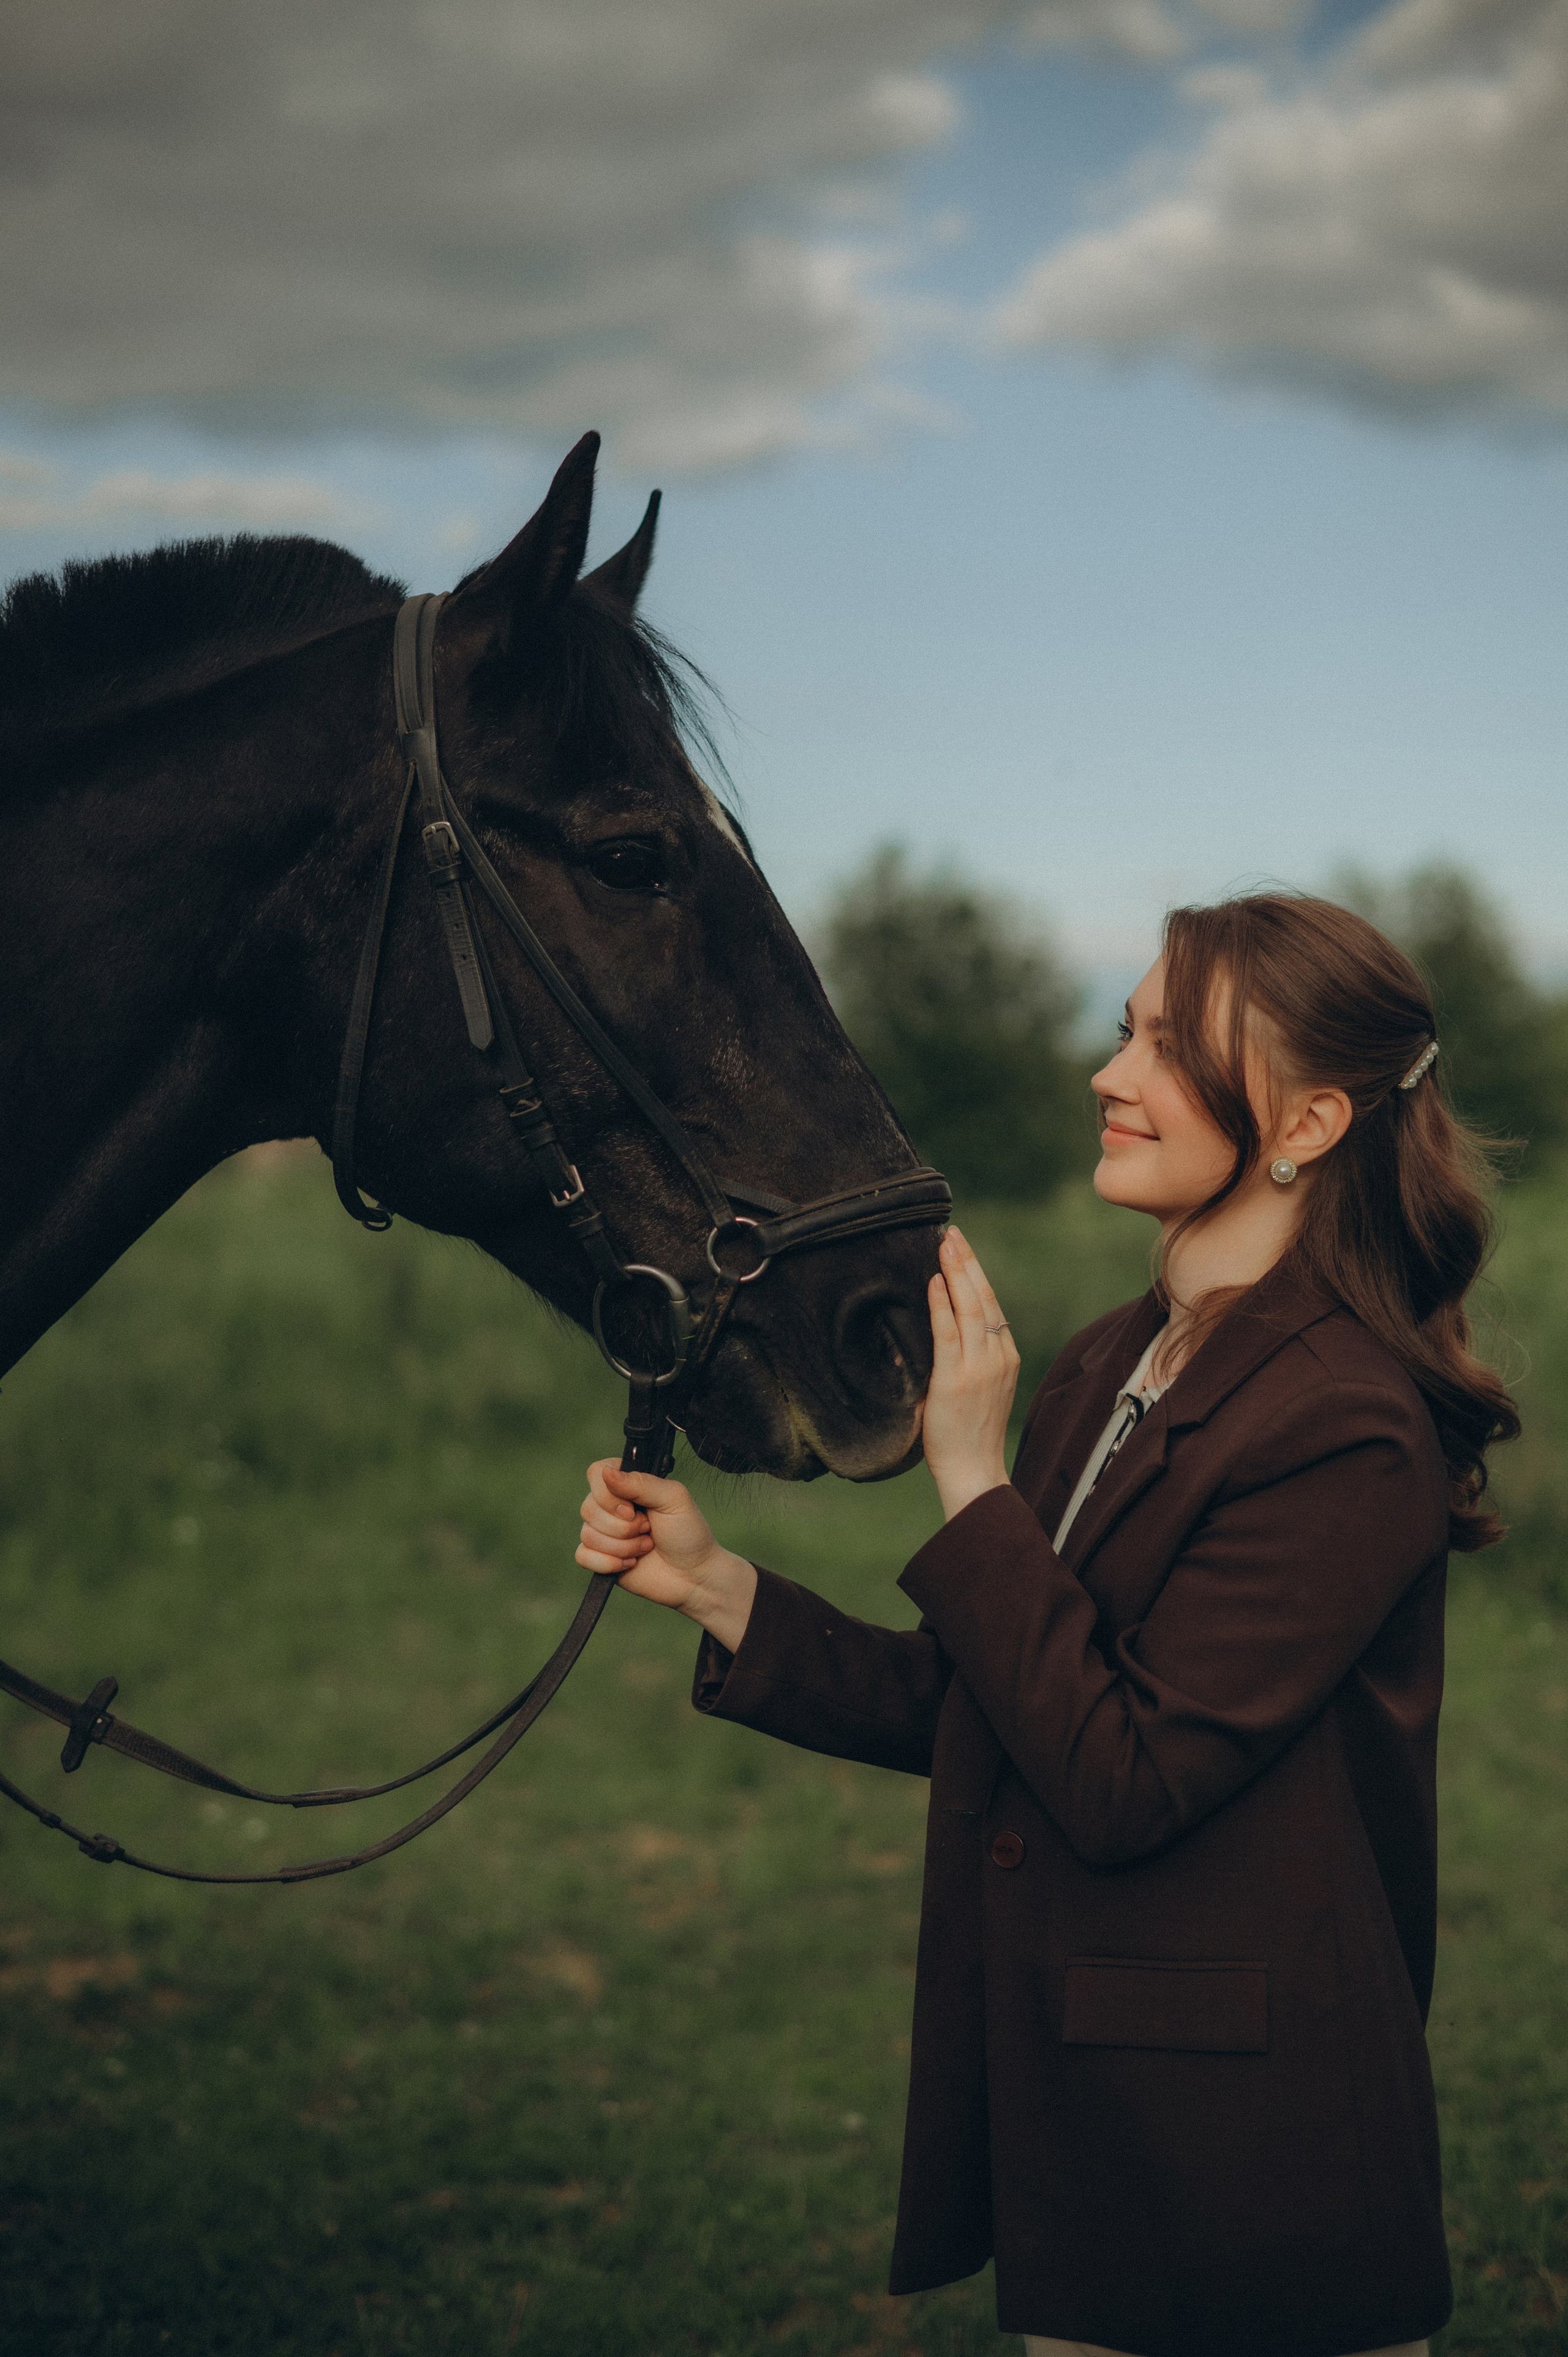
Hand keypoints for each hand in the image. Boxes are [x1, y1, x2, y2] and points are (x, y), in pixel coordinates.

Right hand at [576, 1459, 757, 1654]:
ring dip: (622, 1546)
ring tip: (646, 1547)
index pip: (597, 1473)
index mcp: (628, 1484)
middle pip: (588, 1507)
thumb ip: (641, 1483)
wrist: (693, 1575)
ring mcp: (603, 1532)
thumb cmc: (688, 1533)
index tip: (632, 1509)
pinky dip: (608, 1563)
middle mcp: (611, 1505)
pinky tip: (630, 1563)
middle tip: (649, 1529)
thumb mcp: (673, 1499)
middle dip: (623, 1527)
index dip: (609, 1495)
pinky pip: (582, 1556)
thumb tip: (606, 1472)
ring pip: (587, 1534)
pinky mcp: (599, 1558)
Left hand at [923, 1226, 1020, 1522]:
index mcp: (1005, 1357)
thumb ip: (958, 1361)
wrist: (973, 1471)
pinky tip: (933, 1281)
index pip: (992, 1305)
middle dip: (967, 1261)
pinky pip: (949, 1333)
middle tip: (952, 1232)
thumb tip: (927, 1336)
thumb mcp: (973, 1389)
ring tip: (944, 1243)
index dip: (975, 1274)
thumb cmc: (966, 1435)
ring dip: (956, 1272)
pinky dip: (942, 1304)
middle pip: (985, 1297)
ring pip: (971, 1307)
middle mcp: (998, 1357)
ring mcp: (981, 1367)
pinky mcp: (957, 1379)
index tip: (961, 1248)